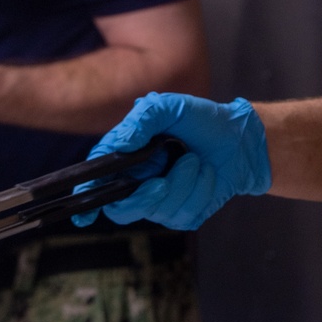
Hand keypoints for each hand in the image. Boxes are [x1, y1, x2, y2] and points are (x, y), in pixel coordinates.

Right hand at [74, 92, 270, 230]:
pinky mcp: (183, 214)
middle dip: (144, 197)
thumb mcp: (171, 107)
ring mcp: (160, 201)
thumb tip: (121, 144)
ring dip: (183, 184)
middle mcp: (138, 183)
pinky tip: (206, 175)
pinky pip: (184, 214)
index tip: (82, 212)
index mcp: (126, 158)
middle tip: (163, 180)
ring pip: (158, 210)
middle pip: (121, 208)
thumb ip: (143, 119)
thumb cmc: (202, 120)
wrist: (239, 140)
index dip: (85, 199)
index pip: (96, 182)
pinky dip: (200, 191)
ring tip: (196, 161)